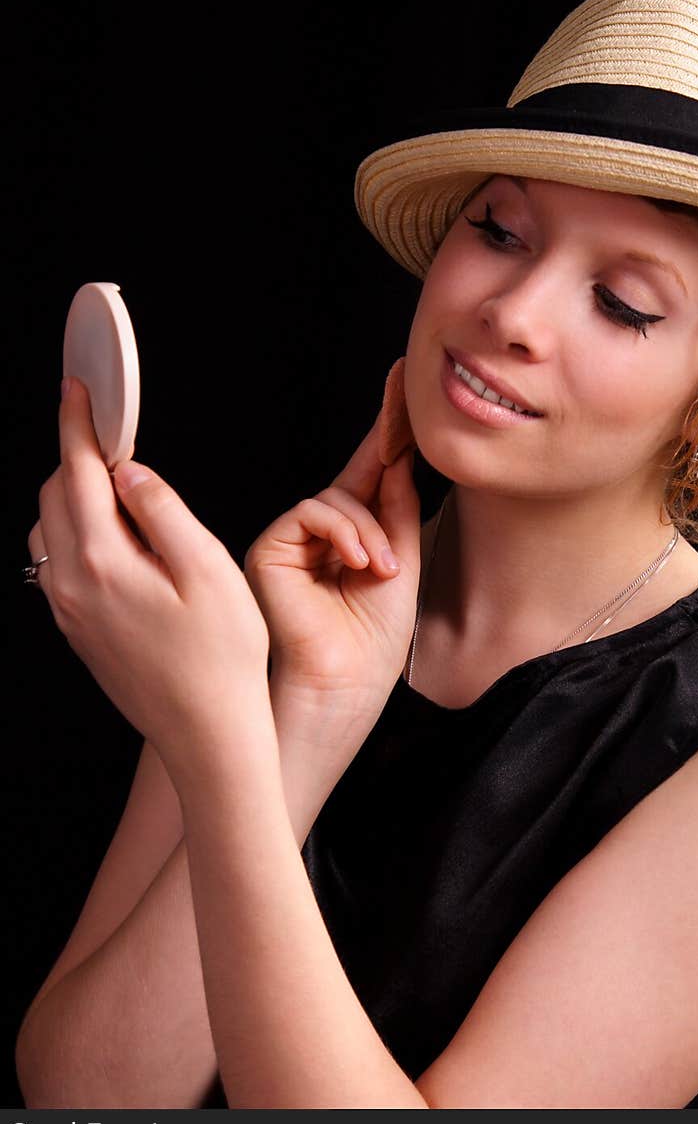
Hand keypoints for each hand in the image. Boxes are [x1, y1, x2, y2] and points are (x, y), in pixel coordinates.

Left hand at [27, 377, 273, 783]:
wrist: (206, 734)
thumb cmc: (222, 657)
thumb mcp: (208, 570)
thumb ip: (163, 512)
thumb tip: (130, 472)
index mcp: (101, 562)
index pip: (78, 471)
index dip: (78, 423)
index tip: (79, 388)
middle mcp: (70, 586)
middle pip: (55, 495)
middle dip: (78, 456)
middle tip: (118, 438)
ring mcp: (68, 611)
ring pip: (50, 530)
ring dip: (75, 496)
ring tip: (123, 492)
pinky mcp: (78, 630)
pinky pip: (58, 564)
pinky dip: (78, 533)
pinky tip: (120, 541)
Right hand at [243, 406, 420, 734]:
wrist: (342, 688)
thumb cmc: (371, 645)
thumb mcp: (400, 566)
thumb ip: (396, 511)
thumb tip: (398, 457)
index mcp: (354, 540)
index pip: (373, 475)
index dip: (388, 430)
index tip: (401, 382)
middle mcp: (321, 536)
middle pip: (355, 474)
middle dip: (387, 443)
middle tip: (406, 405)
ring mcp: (294, 541)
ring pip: (336, 498)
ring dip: (368, 531)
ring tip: (381, 571)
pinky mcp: (271, 549)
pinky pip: (312, 512)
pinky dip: (343, 532)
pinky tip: (358, 562)